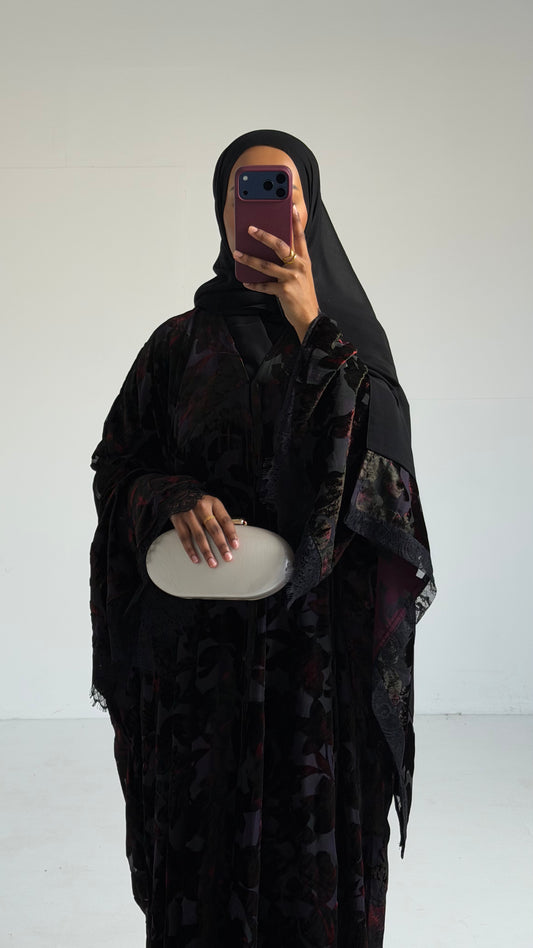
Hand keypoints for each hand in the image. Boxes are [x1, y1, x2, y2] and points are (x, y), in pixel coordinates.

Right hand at [170, 495, 239, 567]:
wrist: (177, 493)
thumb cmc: (199, 502)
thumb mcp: (212, 504)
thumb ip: (221, 517)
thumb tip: (234, 536)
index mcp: (214, 503)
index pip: (225, 520)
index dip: (231, 533)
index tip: (236, 546)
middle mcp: (202, 508)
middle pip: (214, 529)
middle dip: (221, 545)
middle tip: (227, 557)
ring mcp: (189, 514)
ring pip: (199, 536)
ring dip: (207, 551)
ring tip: (213, 563)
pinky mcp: (178, 521)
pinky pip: (185, 538)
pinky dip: (190, 550)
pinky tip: (196, 559)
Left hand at [233, 204, 319, 342]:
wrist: (309, 317)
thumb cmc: (303, 295)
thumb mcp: (302, 275)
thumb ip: (291, 262)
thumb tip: (273, 252)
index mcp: (304, 260)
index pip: (300, 237)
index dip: (295, 222)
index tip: (290, 208)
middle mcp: (299, 266)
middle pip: (280, 246)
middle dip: (264, 236)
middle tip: (250, 229)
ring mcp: (292, 278)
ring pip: (267, 265)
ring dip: (249, 259)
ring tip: (237, 254)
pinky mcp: (284, 291)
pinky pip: (264, 285)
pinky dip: (254, 284)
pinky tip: (246, 282)